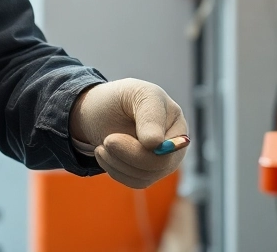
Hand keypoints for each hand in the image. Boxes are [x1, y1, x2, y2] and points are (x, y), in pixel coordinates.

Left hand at [70, 79, 187, 188]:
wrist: (101, 111)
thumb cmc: (120, 98)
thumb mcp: (134, 94)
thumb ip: (150, 115)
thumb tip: (157, 144)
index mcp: (175, 119)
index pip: (168, 145)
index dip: (138, 149)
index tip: (110, 139)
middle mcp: (174, 143)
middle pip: (159, 165)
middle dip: (126, 156)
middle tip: (105, 142)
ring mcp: (164, 160)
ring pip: (145, 176)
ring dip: (117, 162)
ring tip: (103, 145)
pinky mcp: (149, 173)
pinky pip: (135, 182)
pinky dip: (116, 170)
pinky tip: (105, 154)